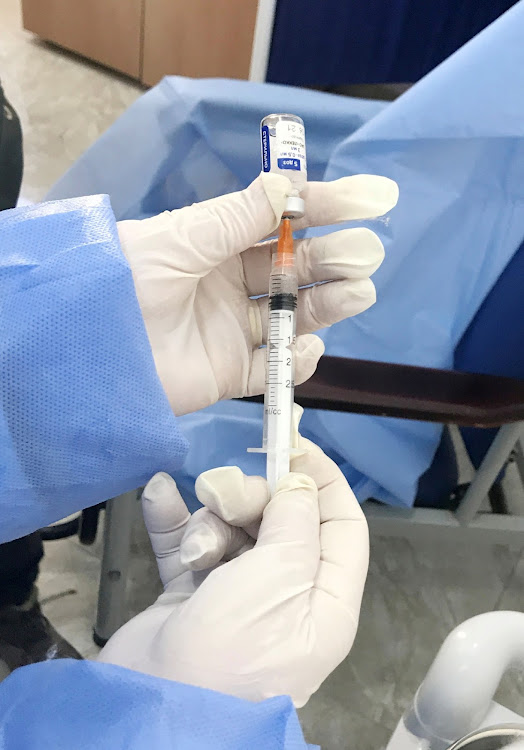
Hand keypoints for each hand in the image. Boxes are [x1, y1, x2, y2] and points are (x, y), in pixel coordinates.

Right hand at [98, 438, 368, 706]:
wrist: (153, 708)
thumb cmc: (233, 647)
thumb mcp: (279, 577)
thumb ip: (295, 521)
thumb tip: (302, 484)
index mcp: (324, 599)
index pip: (342, 525)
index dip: (323, 481)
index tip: (295, 446)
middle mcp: (287, 595)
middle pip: (281, 520)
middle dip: (252, 499)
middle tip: (223, 496)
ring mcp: (237, 595)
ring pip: (233, 528)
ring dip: (210, 522)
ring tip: (196, 548)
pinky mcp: (193, 594)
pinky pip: (189, 544)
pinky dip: (175, 521)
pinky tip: (159, 493)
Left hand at [118, 173, 397, 414]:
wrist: (88, 351)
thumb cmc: (124, 282)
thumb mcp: (180, 240)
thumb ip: (236, 218)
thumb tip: (288, 186)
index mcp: (217, 245)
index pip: (280, 223)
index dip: (325, 209)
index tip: (369, 201)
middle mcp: (229, 286)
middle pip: (295, 271)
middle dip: (333, 260)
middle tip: (365, 255)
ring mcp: (232, 330)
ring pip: (293, 316)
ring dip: (329, 305)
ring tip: (360, 292)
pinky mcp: (228, 373)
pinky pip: (272, 369)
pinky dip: (297, 361)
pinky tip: (309, 345)